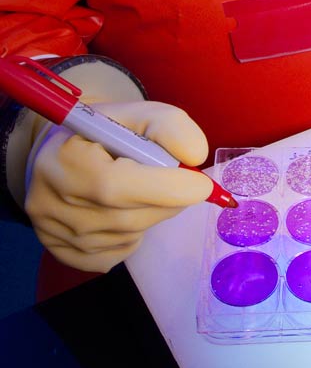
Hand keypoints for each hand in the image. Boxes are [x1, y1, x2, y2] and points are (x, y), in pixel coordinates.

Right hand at [25, 100, 212, 272]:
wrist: (69, 150)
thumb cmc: (110, 129)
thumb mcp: (140, 113)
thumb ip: (171, 127)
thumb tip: (195, 156)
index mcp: (65, 159)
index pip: (116, 186)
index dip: (166, 188)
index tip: (202, 185)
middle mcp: (50, 202)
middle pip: (128, 217)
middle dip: (167, 200)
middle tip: (180, 181)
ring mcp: (54, 234)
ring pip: (128, 236)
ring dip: (152, 213)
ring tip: (142, 187)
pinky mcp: (63, 253)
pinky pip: (119, 252)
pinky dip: (134, 233)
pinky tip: (123, 207)